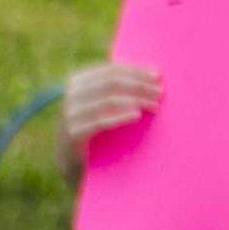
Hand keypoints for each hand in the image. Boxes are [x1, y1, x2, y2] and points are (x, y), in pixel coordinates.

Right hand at [58, 62, 161, 180]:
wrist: (68, 160)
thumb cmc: (92, 126)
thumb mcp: (99, 103)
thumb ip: (117, 86)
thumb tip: (153, 72)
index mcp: (77, 82)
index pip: (111, 70)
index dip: (136, 71)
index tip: (158, 75)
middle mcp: (70, 95)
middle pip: (112, 83)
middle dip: (140, 85)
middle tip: (160, 92)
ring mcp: (70, 115)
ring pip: (109, 100)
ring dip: (137, 100)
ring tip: (155, 105)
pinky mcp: (73, 134)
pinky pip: (101, 122)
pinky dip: (122, 116)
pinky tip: (138, 115)